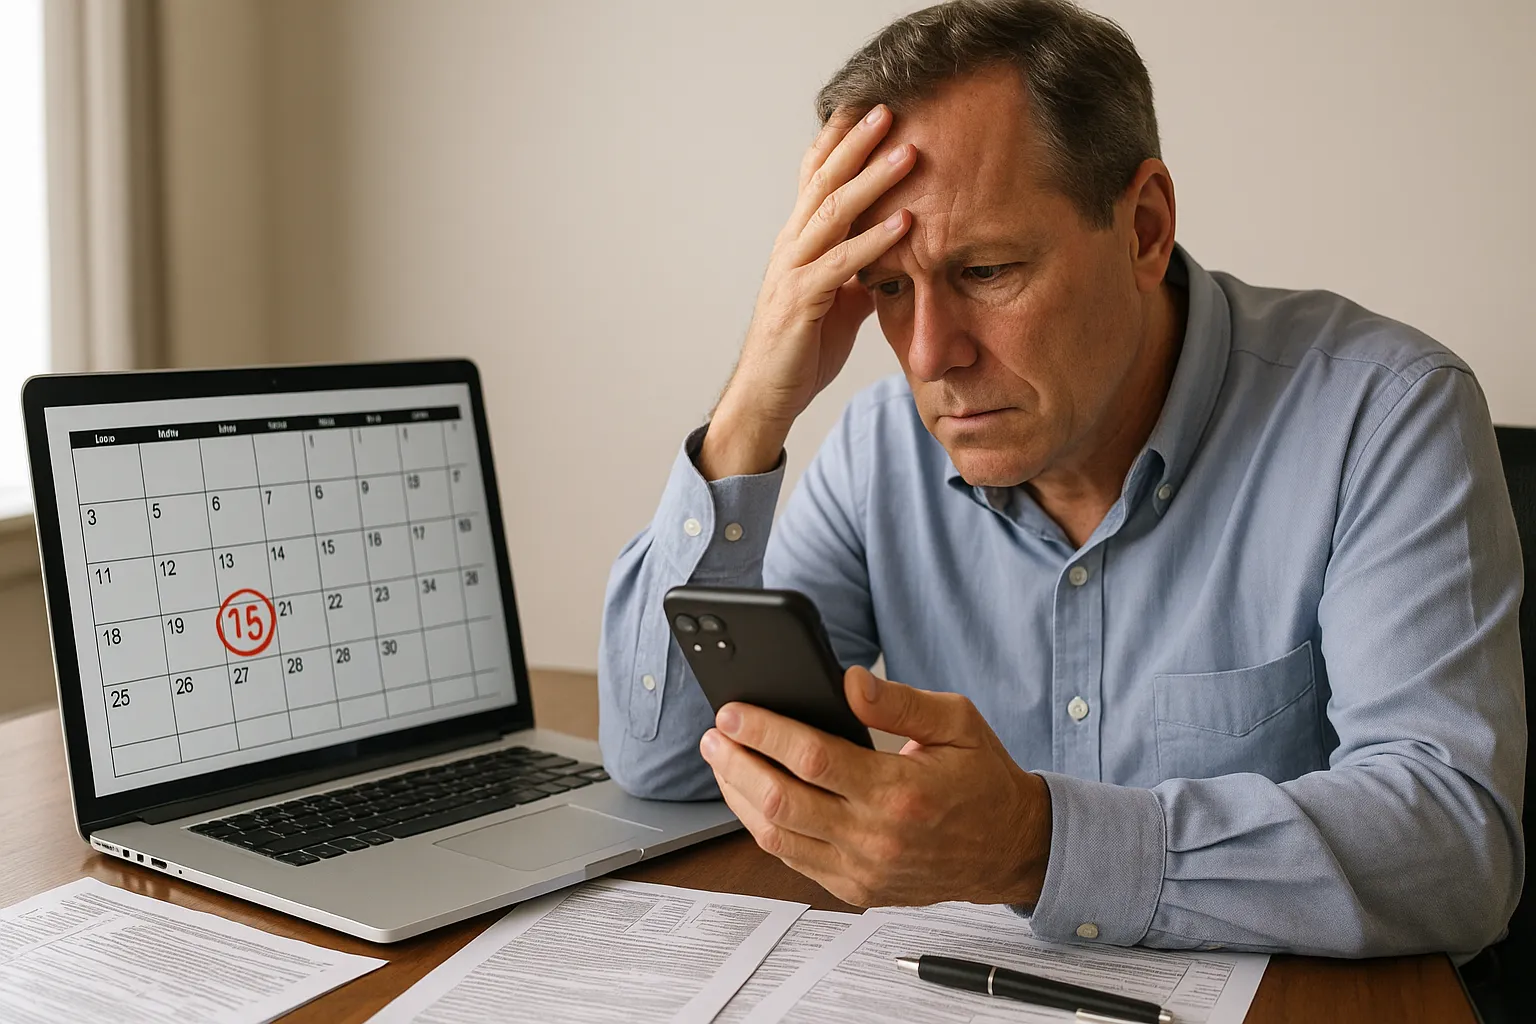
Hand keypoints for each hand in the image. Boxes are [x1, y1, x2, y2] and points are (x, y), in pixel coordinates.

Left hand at [698, 666, 1052, 907]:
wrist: (1009, 848)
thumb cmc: (983, 780)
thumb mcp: (958, 722)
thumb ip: (899, 702)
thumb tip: (849, 681)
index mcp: (900, 792)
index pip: (813, 759)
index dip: (764, 732)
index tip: (733, 712)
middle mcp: (877, 837)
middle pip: (781, 800)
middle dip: (736, 763)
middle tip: (715, 735)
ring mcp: (862, 870)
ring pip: (776, 836)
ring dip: (738, 796)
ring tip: (722, 761)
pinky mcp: (855, 888)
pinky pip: (793, 859)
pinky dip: (763, 827)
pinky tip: (750, 797)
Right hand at [699, 106, 916, 479]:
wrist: (766, 397)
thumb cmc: (801, 350)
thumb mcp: (839, 302)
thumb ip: (861, 272)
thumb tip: (897, 254)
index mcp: (797, 241)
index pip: (813, 178)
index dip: (836, 141)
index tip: (865, 106)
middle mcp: (790, 247)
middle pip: (822, 181)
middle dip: (856, 143)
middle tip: (890, 109)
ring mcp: (792, 272)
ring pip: (831, 213)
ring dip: (872, 180)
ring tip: (908, 153)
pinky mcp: (801, 302)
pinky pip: (841, 264)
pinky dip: (875, 242)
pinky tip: (905, 224)